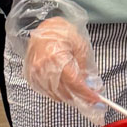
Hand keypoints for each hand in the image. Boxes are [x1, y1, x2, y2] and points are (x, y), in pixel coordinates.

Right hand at [6, 0, 103, 123]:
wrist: (43, 27)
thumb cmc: (63, 33)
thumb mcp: (80, 46)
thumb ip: (84, 67)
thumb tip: (90, 85)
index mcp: (57, 58)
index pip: (74, 83)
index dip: (86, 93)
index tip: (96, 99)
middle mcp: (43, 68)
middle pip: (64, 91)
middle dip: (79, 96)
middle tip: (90, 97)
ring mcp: (35, 73)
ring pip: (54, 94)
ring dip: (68, 96)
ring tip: (78, 92)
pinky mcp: (30, 75)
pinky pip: (45, 91)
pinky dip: (56, 93)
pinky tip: (64, 89)